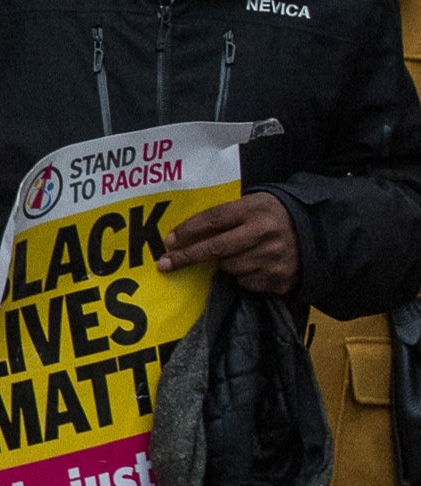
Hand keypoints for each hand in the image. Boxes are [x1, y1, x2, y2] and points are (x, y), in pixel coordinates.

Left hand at [158, 193, 300, 296]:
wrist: (321, 232)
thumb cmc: (275, 216)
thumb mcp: (255, 204)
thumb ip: (227, 216)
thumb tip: (188, 233)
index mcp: (255, 210)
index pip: (214, 219)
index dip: (189, 230)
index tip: (169, 240)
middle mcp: (263, 233)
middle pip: (216, 248)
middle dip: (187, 257)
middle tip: (165, 263)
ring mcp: (273, 257)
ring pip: (229, 268)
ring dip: (226, 264)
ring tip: (242, 253)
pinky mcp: (280, 277)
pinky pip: (247, 282)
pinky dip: (245, 276)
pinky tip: (258, 264)